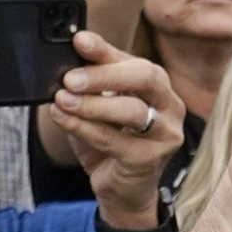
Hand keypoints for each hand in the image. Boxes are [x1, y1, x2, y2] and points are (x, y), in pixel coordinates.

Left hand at [54, 31, 190, 222]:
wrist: (122, 191)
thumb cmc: (111, 142)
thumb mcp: (97, 105)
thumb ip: (87, 84)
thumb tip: (63, 63)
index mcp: (156, 85)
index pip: (131, 60)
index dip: (105, 49)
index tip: (79, 41)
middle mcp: (169, 105)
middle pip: (144, 78)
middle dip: (104, 75)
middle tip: (70, 78)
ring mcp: (165, 134)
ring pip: (132, 110)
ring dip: (93, 104)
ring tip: (62, 100)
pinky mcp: (150, 160)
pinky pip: (115, 140)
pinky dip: (84, 128)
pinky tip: (63, 119)